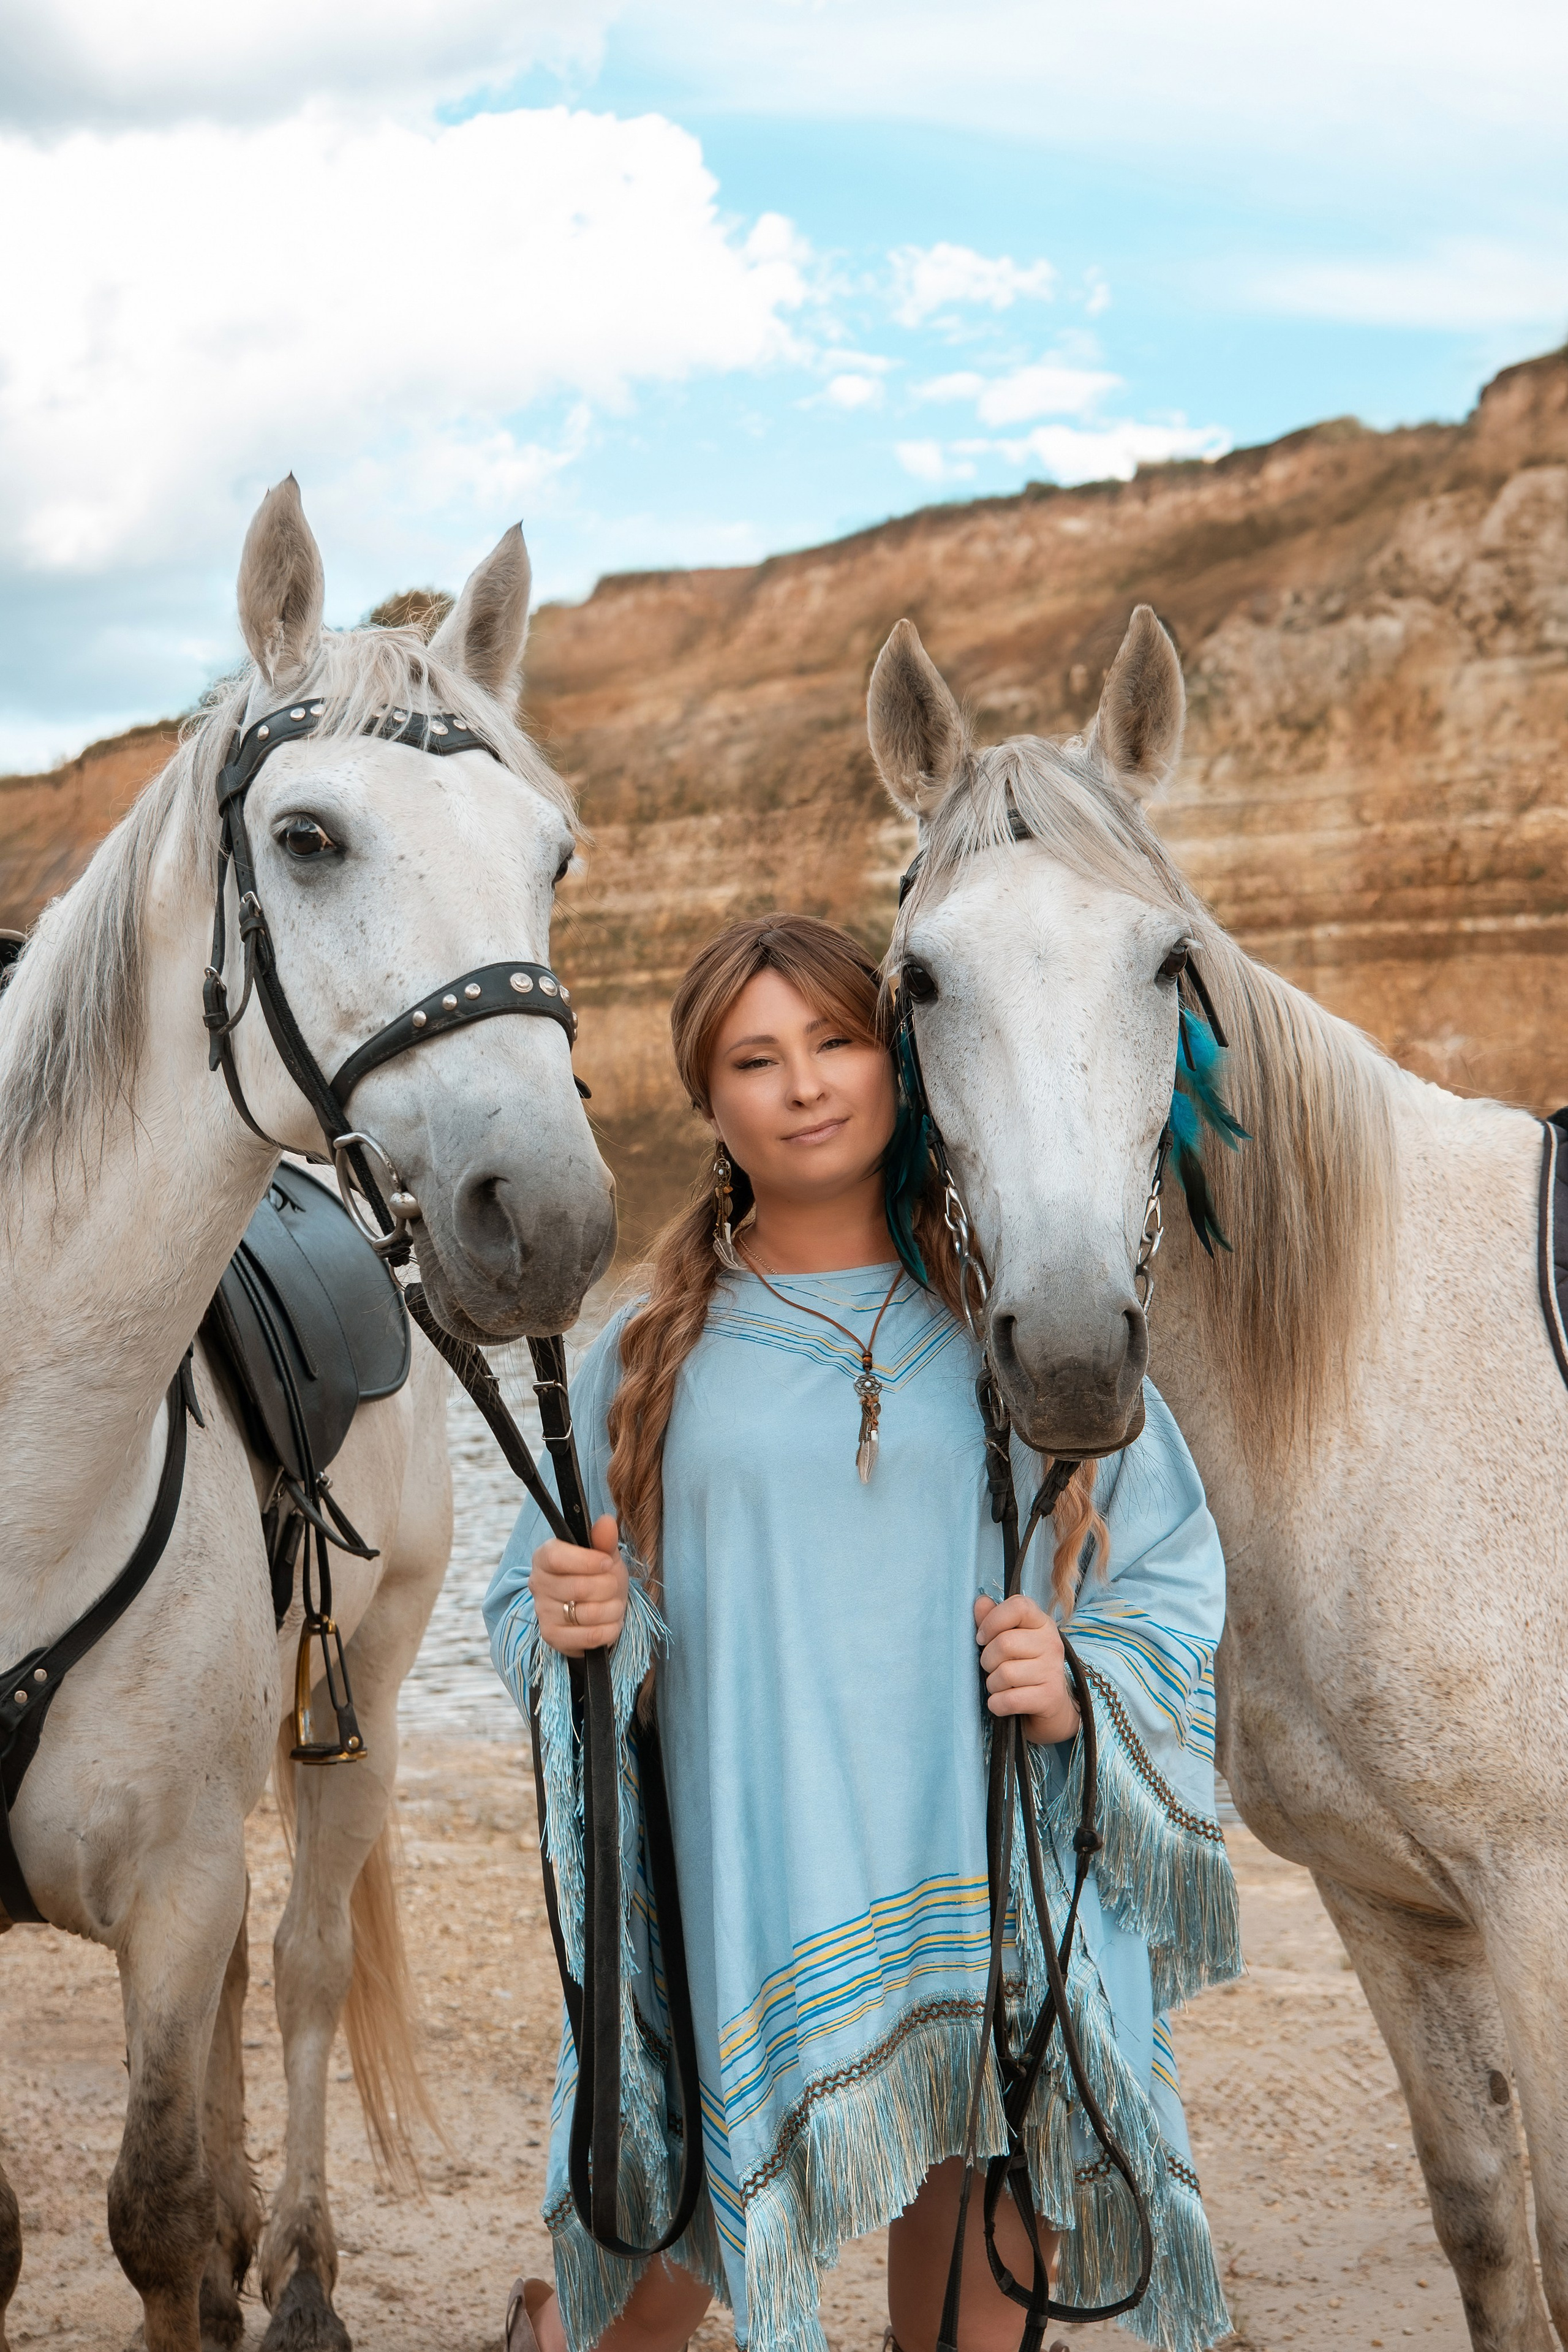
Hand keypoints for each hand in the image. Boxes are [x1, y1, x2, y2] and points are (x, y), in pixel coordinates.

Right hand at [530, 1515, 627, 1654]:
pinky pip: (591, 1636)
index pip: (556, 1557)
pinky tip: (609, 1622)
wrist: (596, 1606)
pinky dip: (610, 1629)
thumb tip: (606, 1522)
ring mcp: (543, 1613)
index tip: (607, 1562)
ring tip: (612, 1603)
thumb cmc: (598, 1575)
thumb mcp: (604, 1555)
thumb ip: (604, 1540)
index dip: (587, 1561)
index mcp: (544, 1557)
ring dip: (613, 1608)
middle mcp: (537, 1584)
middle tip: (612, 1585)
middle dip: (609, 1587)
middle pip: (579, 1587)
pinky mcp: (553, 1636)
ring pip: (589, 1613)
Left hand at [974, 1593, 1080, 1745]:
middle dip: (987, 1660)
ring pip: (1005, 1674)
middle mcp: (1051, 1643)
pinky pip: (1010, 1699)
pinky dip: (997, 1704)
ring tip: (999, 1685)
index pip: (1019, 1606)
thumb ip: (993, 1619)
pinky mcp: (1050, 1697)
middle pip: (1005, 1643)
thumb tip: (980, 1601)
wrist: (1052, 1706)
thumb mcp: (1011, 1639)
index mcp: (1042, 1623)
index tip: (982, 1638)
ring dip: (992, 1684)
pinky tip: (1001, 1702)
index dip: (993, 1620)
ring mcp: (1053, 1671)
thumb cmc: (1024, 1667)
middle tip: (991, 1667)